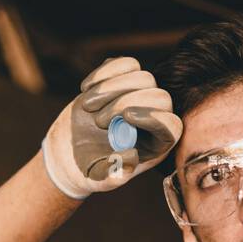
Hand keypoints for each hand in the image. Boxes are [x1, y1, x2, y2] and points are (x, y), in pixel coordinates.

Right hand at [40, 56, 182, 199]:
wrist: (70, 152)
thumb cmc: (91, 168)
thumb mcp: (100, 178)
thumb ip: (114, 176)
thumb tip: (132, 157)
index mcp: (158, 144)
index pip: (172, 125)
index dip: (154, 117)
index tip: (125, 117)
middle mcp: (155, 117)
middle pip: (160, 96)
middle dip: (125, 103)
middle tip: (98, 122)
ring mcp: (142, 95)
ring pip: (143, 76)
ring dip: (110, 88)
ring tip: (87, 106)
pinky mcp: (125, 79)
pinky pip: (126, 63)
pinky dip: (104, 73)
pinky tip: (86, 88)